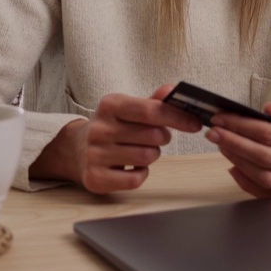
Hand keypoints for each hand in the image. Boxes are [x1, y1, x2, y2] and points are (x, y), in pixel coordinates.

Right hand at [63, 84, 202, 193]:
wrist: (75, 150)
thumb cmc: (113, 127)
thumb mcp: (129, 109)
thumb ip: (153, 102)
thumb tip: (172, 90)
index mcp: (110, 105)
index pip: (150, 110)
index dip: (177, 117)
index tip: (196, 123)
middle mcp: (99, 129)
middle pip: (153, 136)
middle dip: (163, 138)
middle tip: (157, 138)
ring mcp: (94, 154)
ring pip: (146, 157)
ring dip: (152, 155)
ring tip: (140, 151)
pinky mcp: (95, 178)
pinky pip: (135, 179)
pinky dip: (141, 174)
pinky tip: (131, 167)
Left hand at [207, 102, 270, 196]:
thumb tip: (267, 110)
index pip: (269, 134)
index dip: (242, 127)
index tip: (222, 119)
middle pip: (263, 157)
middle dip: (234, 144)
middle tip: (214, 133)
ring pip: (264, 177)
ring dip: (238, 162)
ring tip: (222, 146)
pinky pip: (270, 193)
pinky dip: (249, 183)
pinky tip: (234, 168)